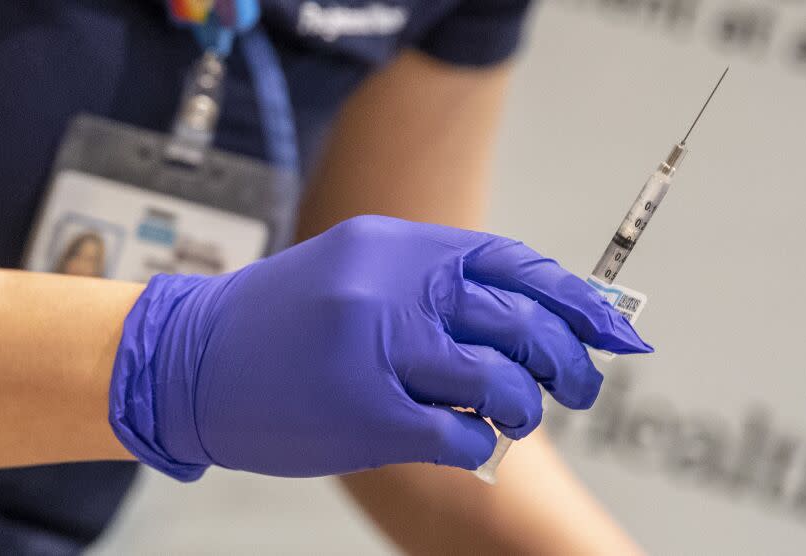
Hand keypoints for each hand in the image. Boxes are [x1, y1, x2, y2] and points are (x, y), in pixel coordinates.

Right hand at [109, 215, 650, 479]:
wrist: (189, 357)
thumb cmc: (282, 318)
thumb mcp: (360, 270)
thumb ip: (437, 286)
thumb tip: (525, 313)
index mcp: (398, 247)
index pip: (514, 264)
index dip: (576, 298)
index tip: (616, 328)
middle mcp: (393, 289)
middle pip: (521, 322)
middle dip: (571, 359)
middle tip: (582, 385)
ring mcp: (378, 351)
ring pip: (500, 382)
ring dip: (527, 405)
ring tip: (521, 413)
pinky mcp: (365, 415)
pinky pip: (460, 435)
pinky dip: (481, 445)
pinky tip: (469, 441)